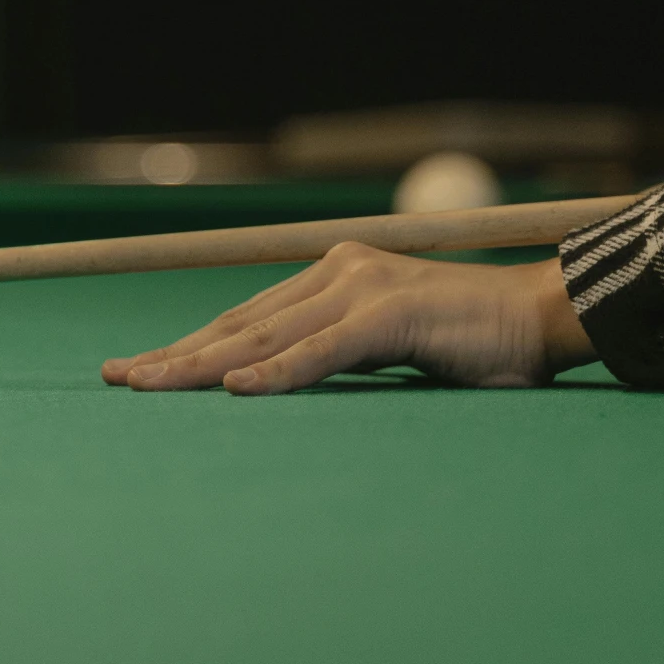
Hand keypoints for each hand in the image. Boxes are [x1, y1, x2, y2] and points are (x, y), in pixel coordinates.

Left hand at [100, 244, 595, 395]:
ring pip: (266, 336)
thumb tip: (275, 385)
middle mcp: (339, 272)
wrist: (545, 319)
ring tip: (150, 385)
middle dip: (176, 355)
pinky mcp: (392, 315)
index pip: (246, 319)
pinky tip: (235, 391)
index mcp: (335, 276)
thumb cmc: (472, 345)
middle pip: (241, 324)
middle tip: (118, 379)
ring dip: (202, 366)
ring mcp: (363, 288)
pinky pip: (321, 351)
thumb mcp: (389, 349)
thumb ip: (338, 355)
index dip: (189, 346)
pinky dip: (276, 374)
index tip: (139, 370)